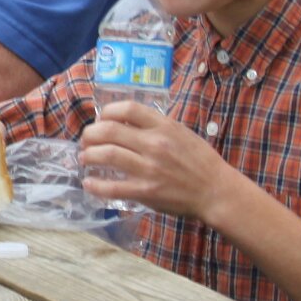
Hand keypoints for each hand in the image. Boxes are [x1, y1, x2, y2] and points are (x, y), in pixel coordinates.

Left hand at [78, 101, 235, 220]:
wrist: (216, 192)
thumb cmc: (200, 161)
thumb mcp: (182, 133)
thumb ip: (156, 126)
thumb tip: (126, 121)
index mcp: (164, 127)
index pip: (127, 108)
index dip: (107, 112)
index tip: (101, 119)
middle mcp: (154, 144)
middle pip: (109, 130)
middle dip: (90, 134)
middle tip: (86, 140)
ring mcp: (149, 168)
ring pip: (106, 155)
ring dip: (88, 155)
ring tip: (84, 157)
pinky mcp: (146, 191)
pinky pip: (112, 187)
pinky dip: (96, 185)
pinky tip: (89, 183)